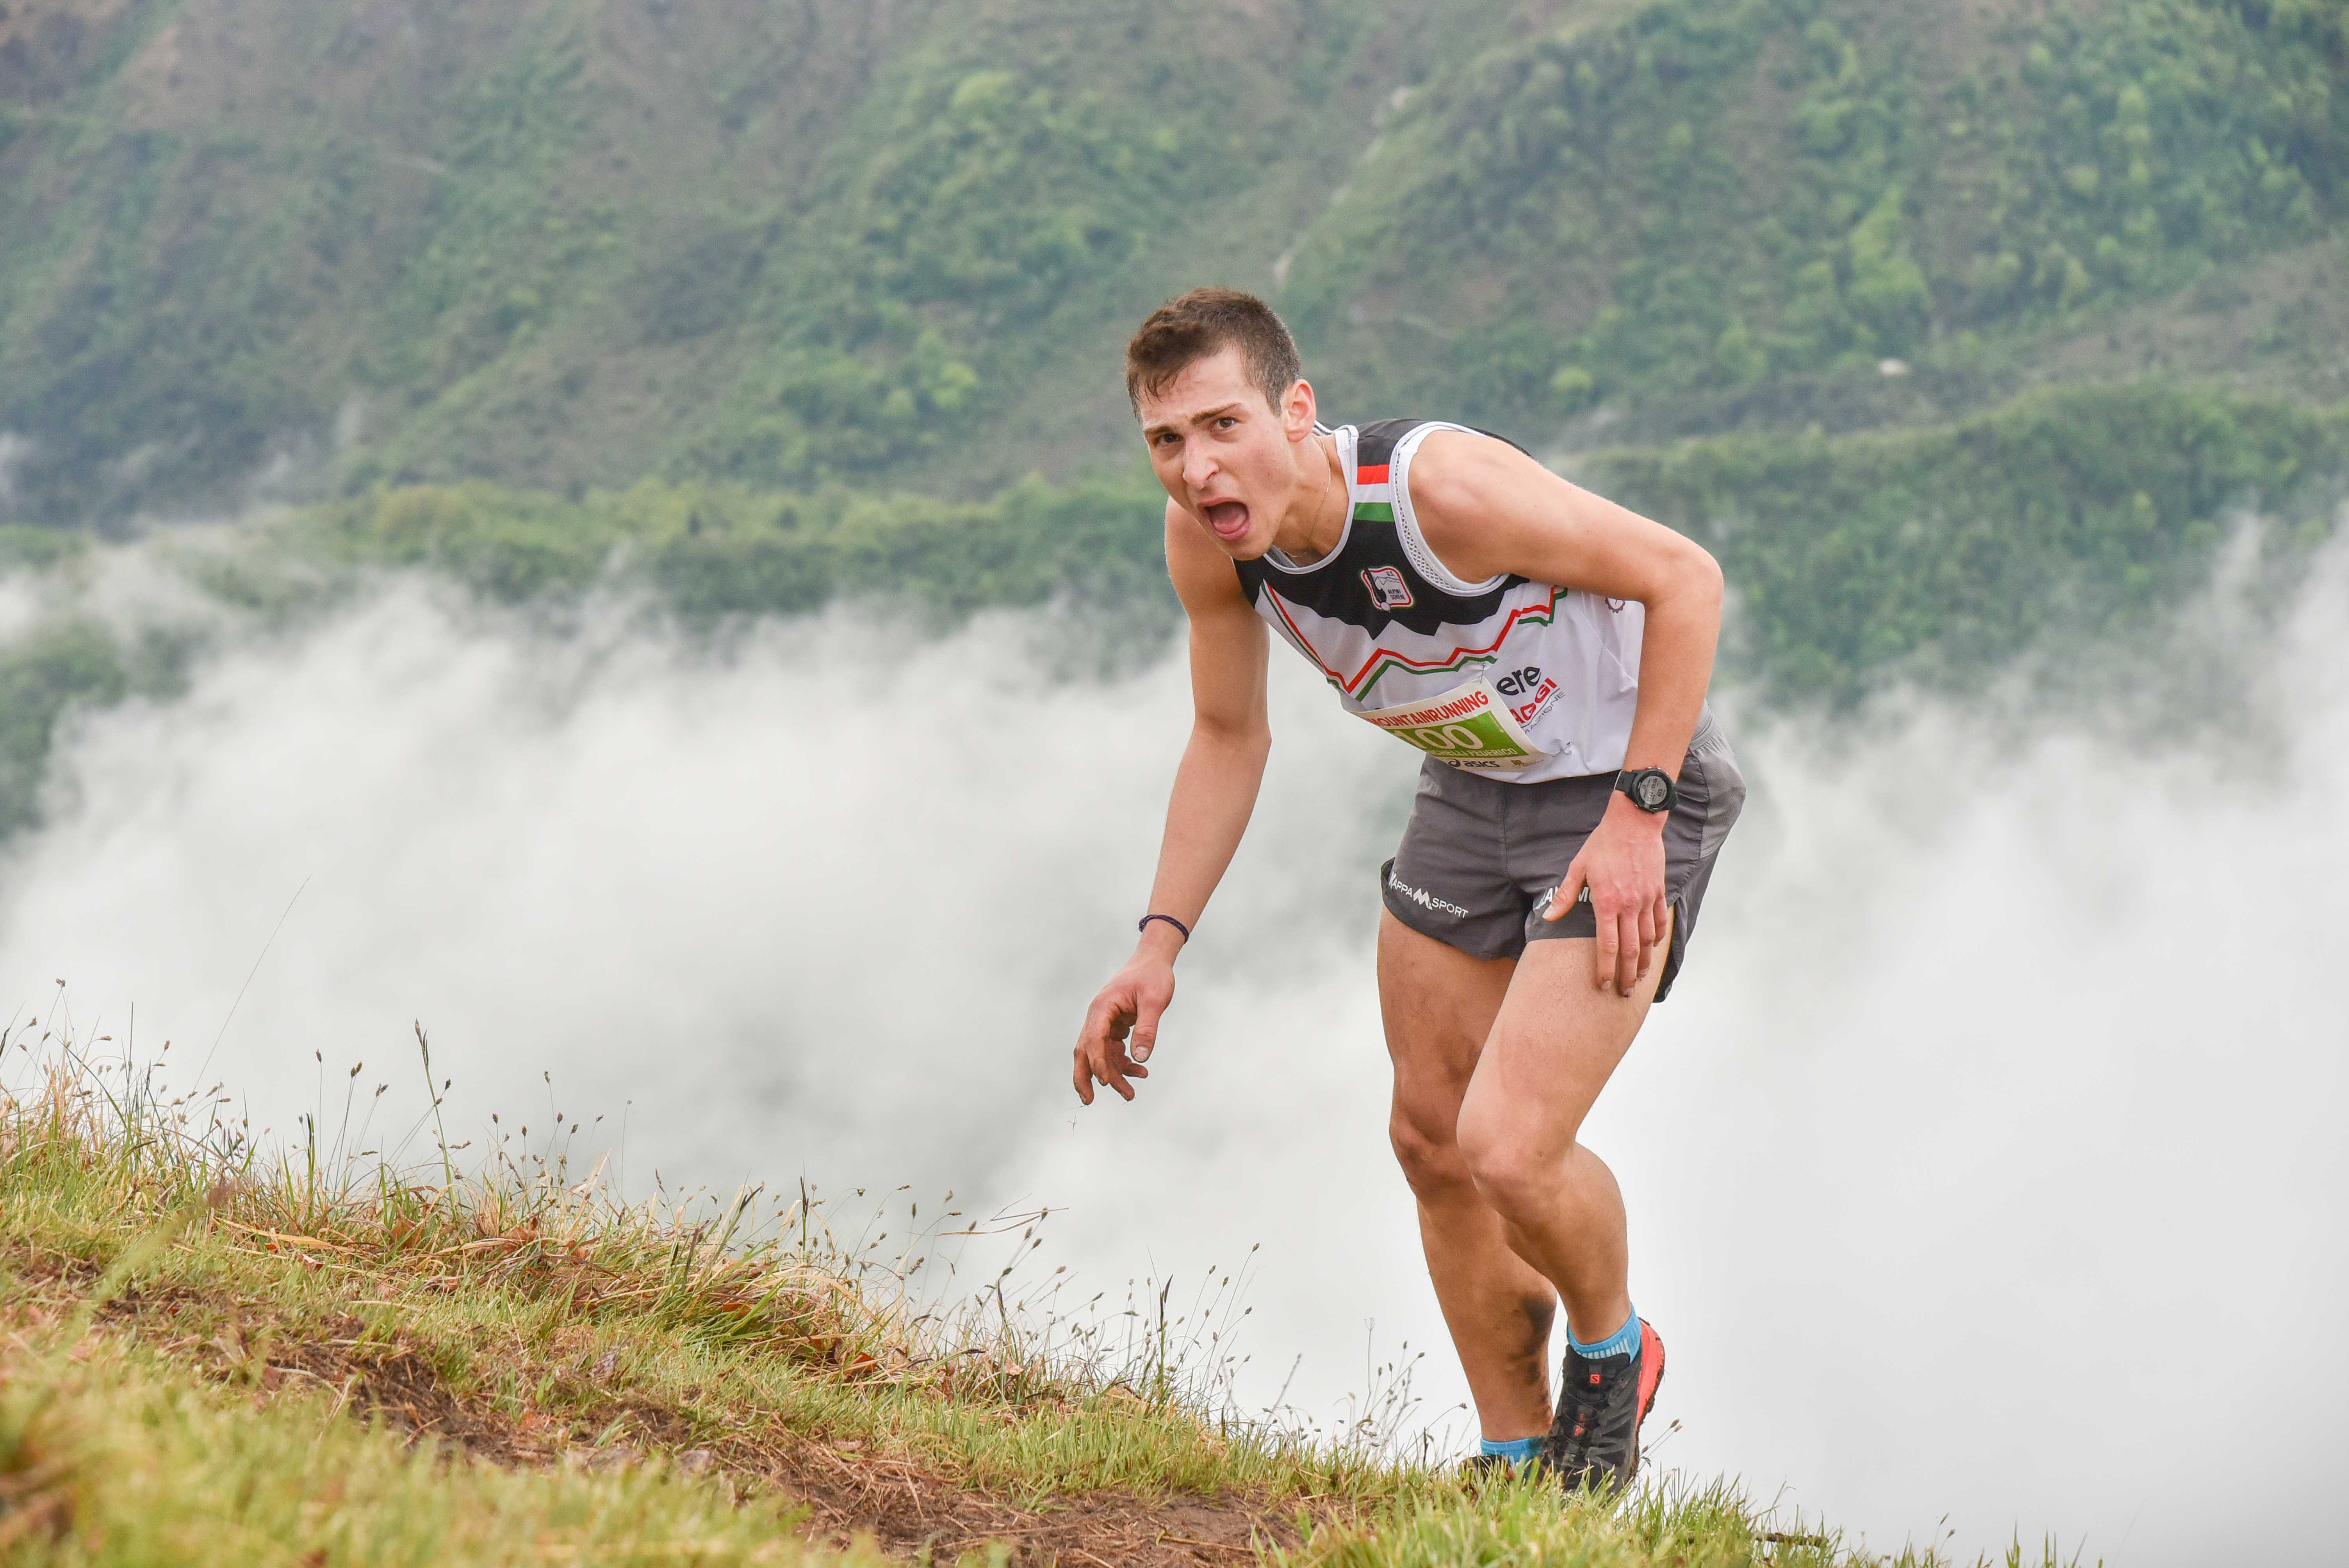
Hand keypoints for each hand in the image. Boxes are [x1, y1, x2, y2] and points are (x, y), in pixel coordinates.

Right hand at [1073, 953, 1175, 1103]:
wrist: (1153, 961)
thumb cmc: (1153, 976)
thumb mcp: (1155, 1000)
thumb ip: (1147, 1029)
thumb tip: (1141, 1059)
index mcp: (1102, 1007)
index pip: (1093, 1039)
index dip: (1097, 1061)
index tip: (1106, 1082)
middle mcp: (1098, 1017)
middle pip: (1084, 1051)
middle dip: (1085, 1077)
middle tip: (1088, 1101)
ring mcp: (1104, 1023)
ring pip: (1101, 1056)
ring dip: (1113, 1075)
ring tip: (1130, 1095)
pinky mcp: (1114, 1028)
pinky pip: (1113, 1052)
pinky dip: (1124, 1065)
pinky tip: (1140, 1072)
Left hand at [1543, 797, 1668, 996]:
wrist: (1634, 822)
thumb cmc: (1603, 844)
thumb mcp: (1578, 867)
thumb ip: (1566, 896)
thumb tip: (1549, 917)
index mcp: (1606, 903)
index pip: (1607, 945)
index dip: (1605, 968)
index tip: (1603, 983)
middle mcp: (1629, 905)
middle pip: (1631, 950)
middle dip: (1627, 975)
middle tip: (1624, 992)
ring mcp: (1646, 900)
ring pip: (1648, 940)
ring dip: (1645, 962)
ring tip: (1640, 978)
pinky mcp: (1658, 892)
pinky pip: (1659, 921)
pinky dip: (1658, 938)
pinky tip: (1654, 949)